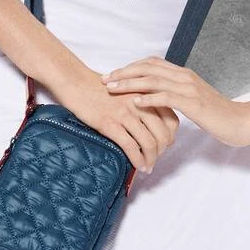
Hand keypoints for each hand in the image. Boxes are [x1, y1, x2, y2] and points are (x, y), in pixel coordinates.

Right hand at [53, 67, 179, 173]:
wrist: (77, 82)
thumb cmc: (100, 88)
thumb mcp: (128, 91)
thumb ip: (142, 104)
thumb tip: (151, 126)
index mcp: (147, 95)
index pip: (172, 120)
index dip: (171, 136)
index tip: (164, 145)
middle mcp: (140, 103)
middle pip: (163, 134)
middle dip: (162, 151)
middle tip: (155, 159)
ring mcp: (126, 114)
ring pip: (149, 142)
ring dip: (151, 159)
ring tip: (148, 167)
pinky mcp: (110, 123)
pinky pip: (131, 147)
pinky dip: (138, 160)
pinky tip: (138, 166)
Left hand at [100, 56, 249, 146]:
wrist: (239, 122)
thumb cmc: (215, 114)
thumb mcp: (192, 100)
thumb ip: (175, 95)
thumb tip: (155, 97)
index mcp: (183, 74)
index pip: (152, 63)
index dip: (131, 66)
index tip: (113, 74)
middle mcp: (185, 76)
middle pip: (148, 68)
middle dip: (124, 72)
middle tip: (105, 79)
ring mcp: (189, 88)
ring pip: (154, 80)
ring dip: (130, 84)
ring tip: (112, 89)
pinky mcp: (193, 103)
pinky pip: (167, 97)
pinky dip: (149, 98)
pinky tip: (135, 103)